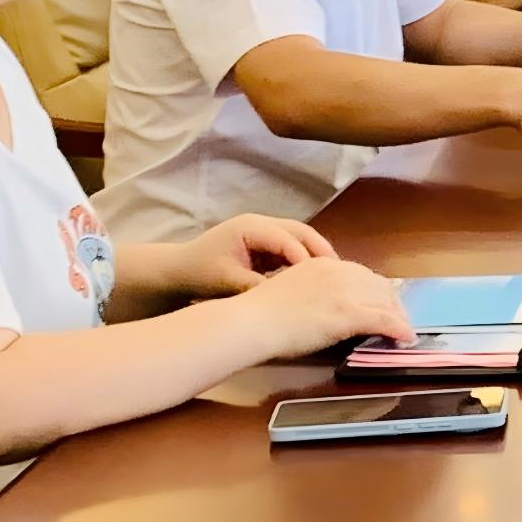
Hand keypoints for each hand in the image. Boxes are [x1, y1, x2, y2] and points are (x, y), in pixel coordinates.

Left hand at [172, 213, 338, 297]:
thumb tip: (284, 298)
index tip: (322, 278)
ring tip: (334, 276)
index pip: (286, 238)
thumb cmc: (201, 273)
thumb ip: (255, 287)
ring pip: (300, 238)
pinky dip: (306, 260)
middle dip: (320, 250)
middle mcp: (261, 223)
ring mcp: (264, 231)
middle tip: (340, 272)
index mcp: (250, 227)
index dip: (305, 257)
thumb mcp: (227, 281)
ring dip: (316, 255)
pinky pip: (293, 248)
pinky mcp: (266, 243)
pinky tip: (317, 279)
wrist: (180, 270)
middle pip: (300, 231)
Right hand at [232, 254, 413, 356]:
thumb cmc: (262, 313)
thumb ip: (314, 292)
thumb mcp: (292, 290)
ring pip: (385, 301)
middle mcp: (338, 271)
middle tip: (399, 319)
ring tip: (404, 331)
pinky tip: (406, 338)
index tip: (382, 303)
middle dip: (392, 303)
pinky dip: (399, 329)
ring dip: (399, 317)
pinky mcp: (348, 313)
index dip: (376, 291)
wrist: (251, 321)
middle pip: (378, 285)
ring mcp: (344, 292)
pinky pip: (384, 320)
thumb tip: (328, 307)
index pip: (361, 274)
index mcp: (323, 264)